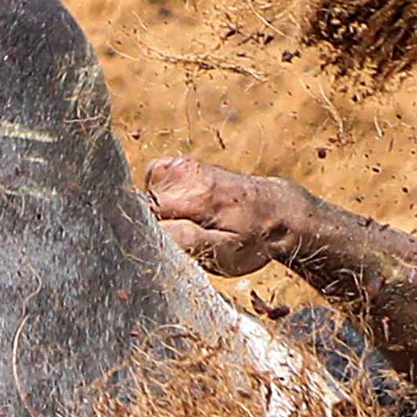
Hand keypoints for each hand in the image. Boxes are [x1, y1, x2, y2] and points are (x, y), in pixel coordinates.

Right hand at [141, 156, 304, 278]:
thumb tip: (151, 232)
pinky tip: (184, 211)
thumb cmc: (250, 239)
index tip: (164, 250)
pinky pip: (152, 187)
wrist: (274, 211)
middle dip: (153, 228)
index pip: (144, 217)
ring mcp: (177, 164)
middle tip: (184, 240)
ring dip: (158, 217)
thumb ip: (185, 241)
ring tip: (189, 225)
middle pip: (142, 207)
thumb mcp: (223, 252)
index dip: (148, 238)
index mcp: (195, 195)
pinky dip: (161, 202)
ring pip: (145, 198)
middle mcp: (183, 173)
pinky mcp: (174, 164)